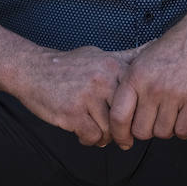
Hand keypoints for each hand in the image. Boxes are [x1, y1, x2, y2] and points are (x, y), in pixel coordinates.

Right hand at [12, 45, 129, 146]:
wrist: (31, 69)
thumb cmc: (68, 66)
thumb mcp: (100, 55)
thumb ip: (126, 57)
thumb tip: (155, 45)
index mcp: (114, 66)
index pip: (140, 98)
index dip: (138, 113)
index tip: (134, 121)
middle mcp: (103, 79)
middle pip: (127, 116)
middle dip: (124, 130)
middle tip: (121, 137)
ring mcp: (87, 96)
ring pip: (110, 129)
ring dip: (105, 137)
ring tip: (98, 133)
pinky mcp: (72, 112)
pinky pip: (92, 136)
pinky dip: (89, 140)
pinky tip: (83, 134)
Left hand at [108, 23, 186, 147]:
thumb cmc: (171, 48)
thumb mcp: (140, 61)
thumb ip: (129, 86)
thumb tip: (117, 117)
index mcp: (135, 78)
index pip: (119, 117)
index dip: (119, 134)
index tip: (124, 140)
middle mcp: (153, 88)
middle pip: (141, 131)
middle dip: (147, 131)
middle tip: (153, 121)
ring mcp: (175, 95)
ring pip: (163, 133)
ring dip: (166, 129)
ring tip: (171, 115)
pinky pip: (184, 131)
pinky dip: (183, 130)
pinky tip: (184, 118)